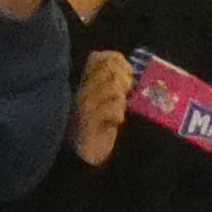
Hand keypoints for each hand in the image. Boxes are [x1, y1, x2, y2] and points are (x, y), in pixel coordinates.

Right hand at [68, 47, 135, 168]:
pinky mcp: (89, 120)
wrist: (83, 154)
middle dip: (124, 81)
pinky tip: (114, 123)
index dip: (118, 62)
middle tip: (124, 96)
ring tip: (117, 112)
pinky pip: (113, 108)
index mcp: (85, 81)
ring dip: (121, 102)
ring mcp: (84, 104)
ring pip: (113, 88)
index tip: (127, 75)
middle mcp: (82, 89)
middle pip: (110, 69)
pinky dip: (118, 116)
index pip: (100, 57)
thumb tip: (129, 72)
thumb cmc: (99, 126)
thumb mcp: (106, 100)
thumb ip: (114, 85)